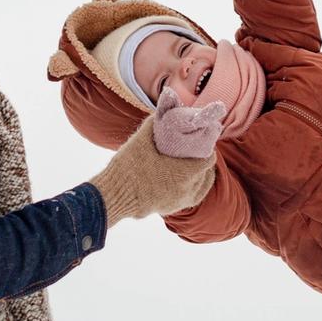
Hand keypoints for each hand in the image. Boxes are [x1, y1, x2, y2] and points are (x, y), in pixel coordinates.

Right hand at [89, 98, 221, 225]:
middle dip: (204, 162)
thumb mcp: (141, 141)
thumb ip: (153, 124)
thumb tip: (161, 111)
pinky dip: (192, 189)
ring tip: (195, 166)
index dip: (208, 149)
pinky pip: (189, 198)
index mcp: (185, 173)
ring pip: (200, 188)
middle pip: (207, 174)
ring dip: (201, 176)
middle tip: (198, 151)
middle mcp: (187, 190)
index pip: (209, 160)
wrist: (112, 195)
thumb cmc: (127, 167)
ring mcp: (178, 202)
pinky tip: (186, 182)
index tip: (203, 142)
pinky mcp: (169, 210)